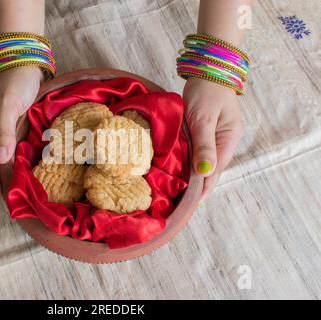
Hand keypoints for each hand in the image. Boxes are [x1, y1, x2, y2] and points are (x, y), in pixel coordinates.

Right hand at [0, 66, 43, 200]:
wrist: (28, 63)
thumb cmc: (14, 81)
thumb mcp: (6, 105)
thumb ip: (3, 131)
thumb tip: (0, 159)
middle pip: (0, 162)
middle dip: (4, 182)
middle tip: (12, 205)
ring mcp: (12, 130)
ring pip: (12, 158)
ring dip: (16, 174)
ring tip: (23, 194)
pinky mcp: (25, 127)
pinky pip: (25, 149)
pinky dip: (27, 162)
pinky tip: (34, 173)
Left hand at [183, 78, 243, 200]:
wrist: (208, 67)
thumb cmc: (206, 90)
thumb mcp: (202, 118)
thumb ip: (204, 145)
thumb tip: (205, 172)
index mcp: (229, 138)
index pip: (216, 170)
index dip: (204, 187)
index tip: (191, 204)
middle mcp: (227, 140)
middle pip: (212, 168)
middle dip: (199, 184)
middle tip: (181, 201)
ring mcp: (219, 135)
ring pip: (206, 160)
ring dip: (195, 174)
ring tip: (180, 190)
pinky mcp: (209, 130)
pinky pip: (202, 151)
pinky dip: (192, 160)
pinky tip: (182, 169)